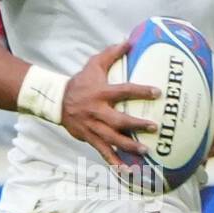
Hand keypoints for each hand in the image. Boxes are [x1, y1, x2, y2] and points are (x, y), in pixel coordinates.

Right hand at [61, 41, 160, 165]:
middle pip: (119, 120)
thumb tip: (130, 41)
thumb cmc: (80, 82)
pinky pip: (103, 152)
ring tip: (145, 152)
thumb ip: (112, 54)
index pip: (123, 91)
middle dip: (137, 125)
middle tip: (154, 127)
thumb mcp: (93, 65)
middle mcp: (97, 112)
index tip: (157, 92)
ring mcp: (93, 127)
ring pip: (112, 140)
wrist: (56, 101)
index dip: (140, 91)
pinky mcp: (89, 138)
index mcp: (101, 93)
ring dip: (129, 147)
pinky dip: (114, 162)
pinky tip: (127, 171)